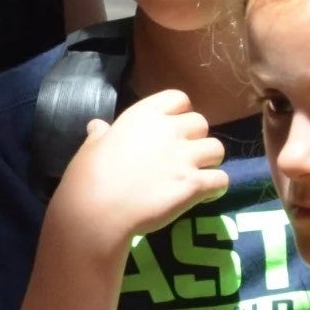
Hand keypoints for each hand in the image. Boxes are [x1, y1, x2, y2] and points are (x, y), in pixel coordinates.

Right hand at [50, 90, 230, 258]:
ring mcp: (184, 157)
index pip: (178, 98)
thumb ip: (101, 135)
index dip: (178, 113)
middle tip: (183, 156)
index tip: (170, 128)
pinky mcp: (194, 185)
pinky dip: (216, 188)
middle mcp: (169, 131)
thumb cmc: (88, 177)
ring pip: (217, 149)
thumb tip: (98, 126)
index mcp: (144, 115)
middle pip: (201, 123)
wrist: (97, 211)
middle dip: (195, 138)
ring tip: (197, 175)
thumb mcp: (91, 148)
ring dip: (209, 161)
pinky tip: (204, 196)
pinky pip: (222, 180)